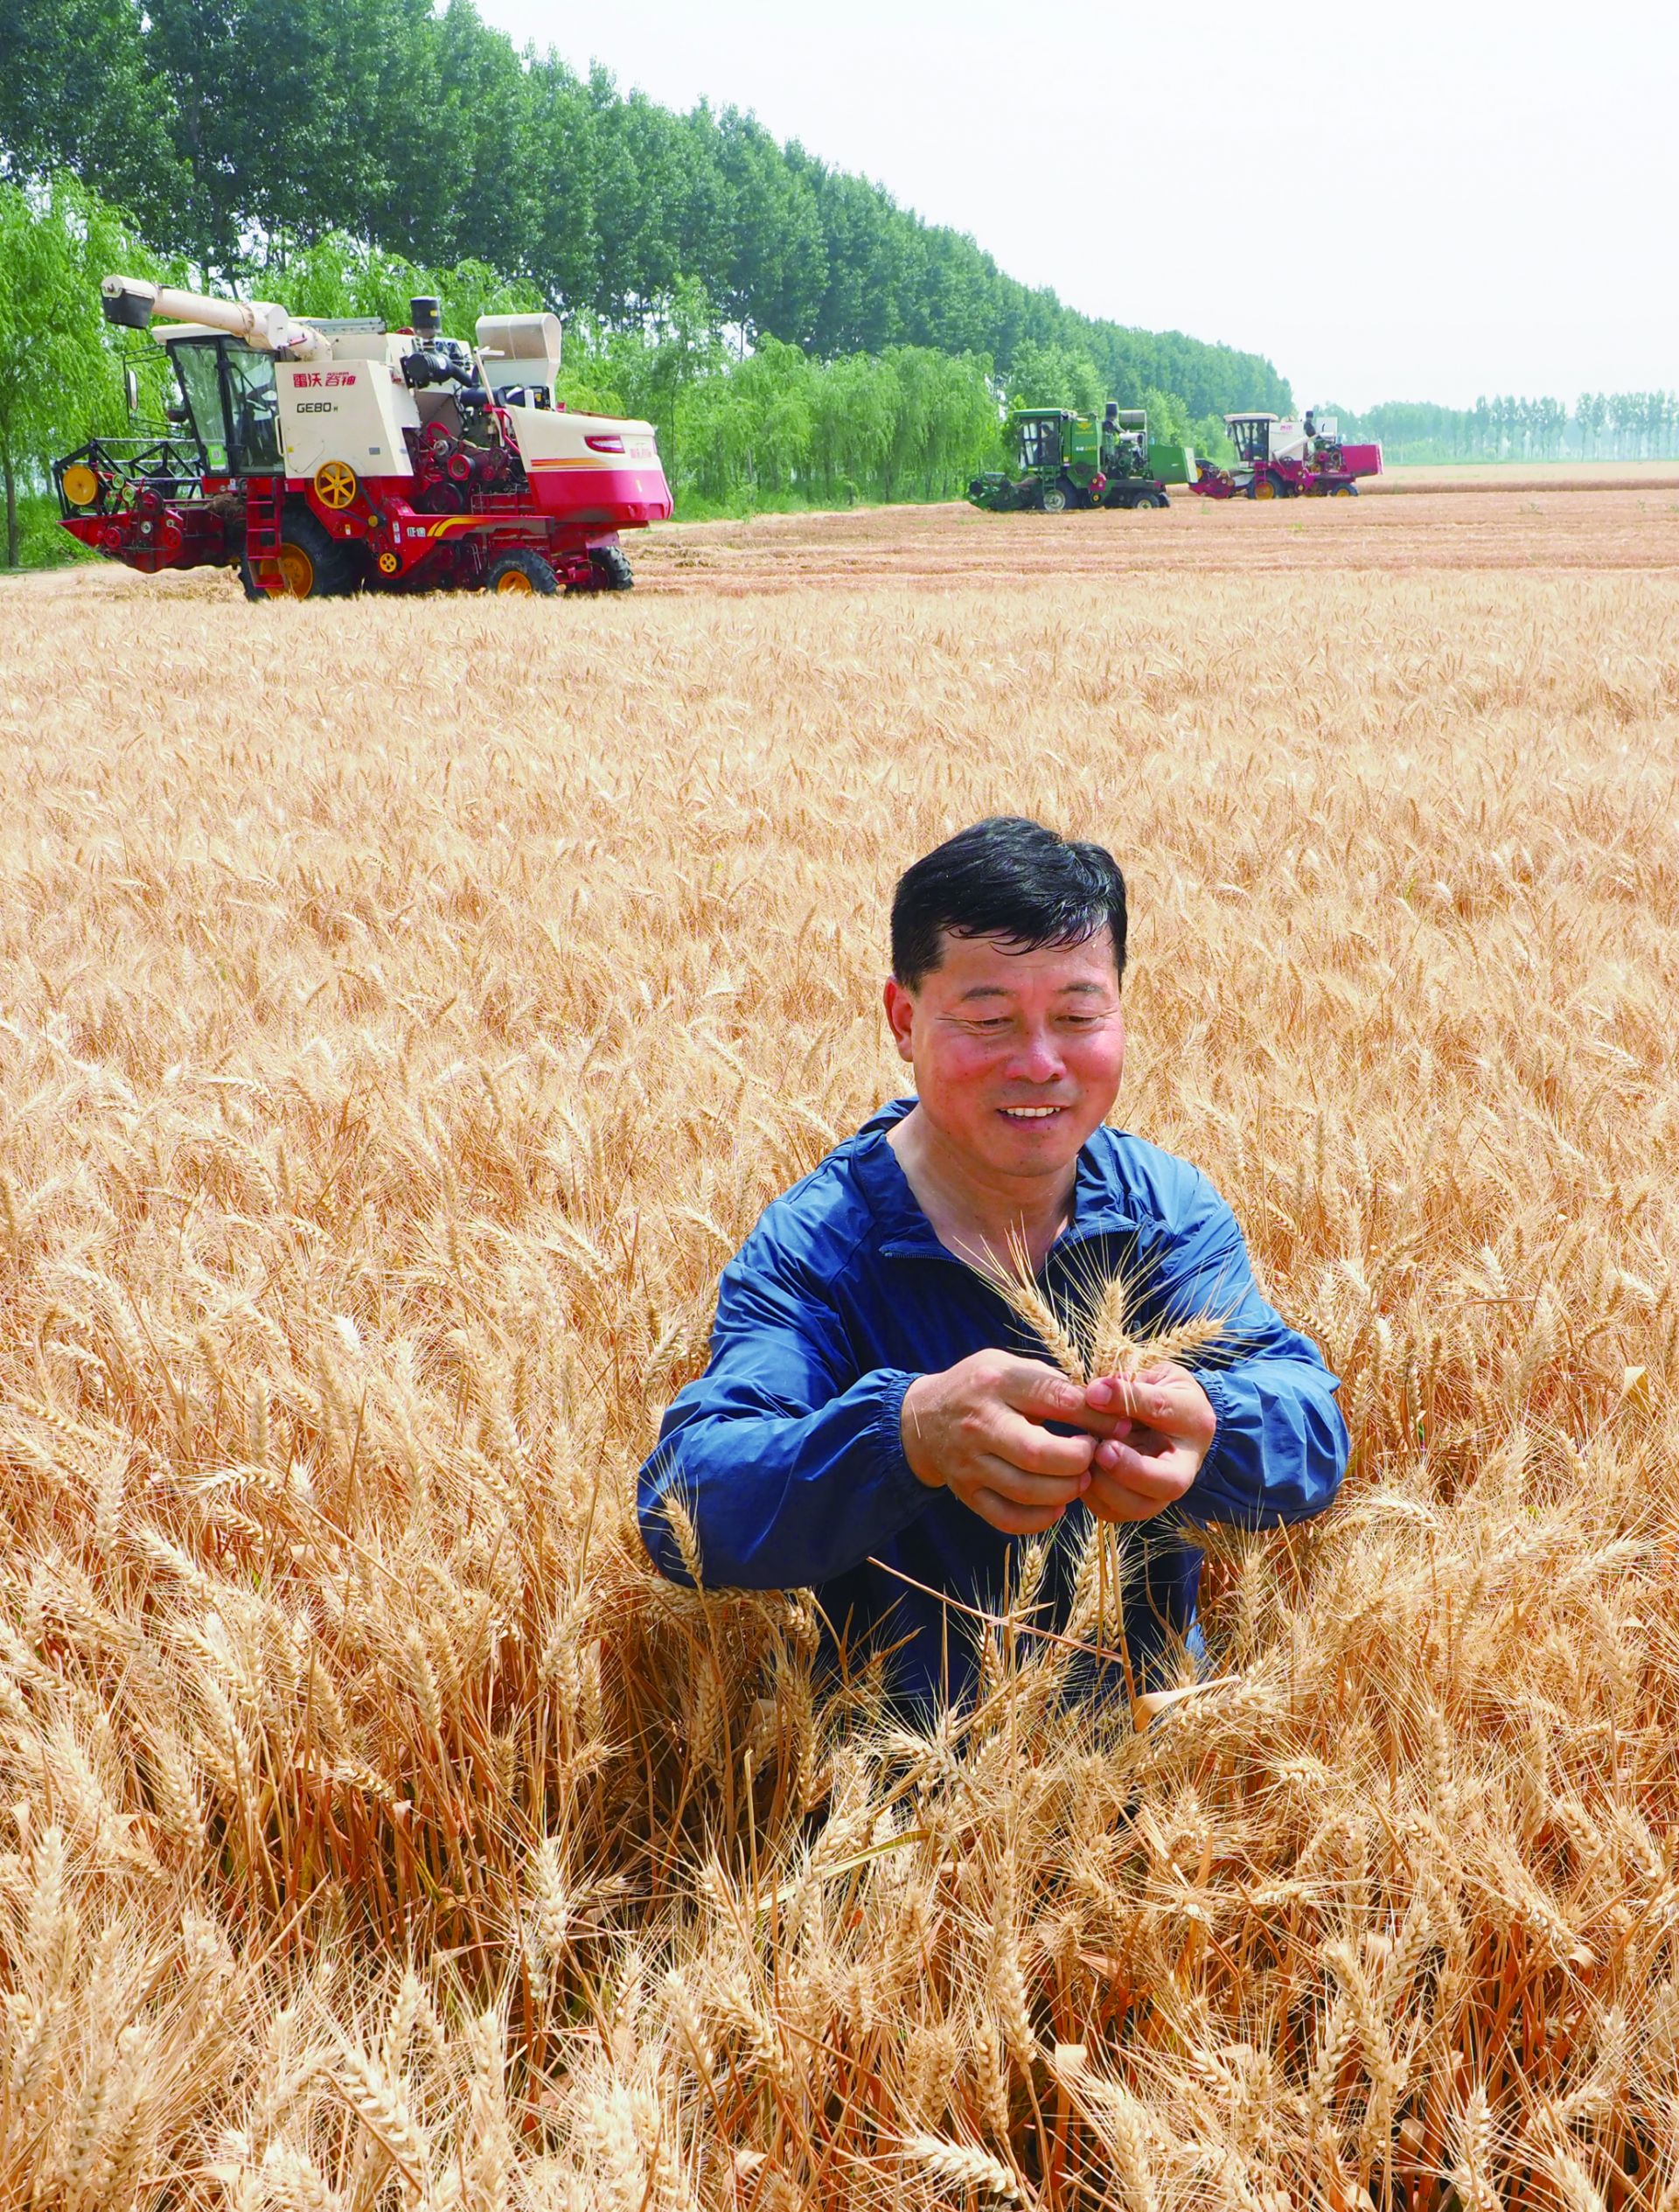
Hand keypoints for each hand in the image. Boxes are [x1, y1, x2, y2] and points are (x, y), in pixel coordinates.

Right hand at [901, 1350, 1115, 1536]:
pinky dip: (1039, 1519)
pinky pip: (1007, 1517)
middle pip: (1037, 1453)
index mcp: (997, 1383)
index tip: (1119, 1426)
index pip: (1054, 1400)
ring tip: (1081, 1480)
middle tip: (1095, 1457)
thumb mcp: (1012, 1368)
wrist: (924, 1419)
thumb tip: (1109, 1409)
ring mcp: (969, 1463)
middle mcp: (979, 1424)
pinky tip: (1056, 1506)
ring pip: (1025, 1490)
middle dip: (1078, 1461)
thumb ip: (1054, 1385)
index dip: (1095, 1418)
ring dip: (1065, 1491)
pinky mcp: (966, 1493)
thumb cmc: (983, 1388)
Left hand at [1081, 1363, 1215, 1523]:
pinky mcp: (1139, 1505)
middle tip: (1101, 1449)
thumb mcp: (1153, 1379)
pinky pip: (1114, 1512)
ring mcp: (1163, 1492)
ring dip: (1105, 1485)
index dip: (1128, 1401)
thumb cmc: (1159, 1394)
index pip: (1163, 1410)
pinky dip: (1092, 1495)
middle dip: (1131, 1470)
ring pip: (1140, 1506)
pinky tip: (1081, 1472)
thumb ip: (1128, 1387)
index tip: (1095, 1394)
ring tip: (1085, 1458)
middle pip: (1169, 1483)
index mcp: (1191, 1420)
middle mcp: (1185, 1464)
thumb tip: (1094, 1393)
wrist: (1169, 1422)